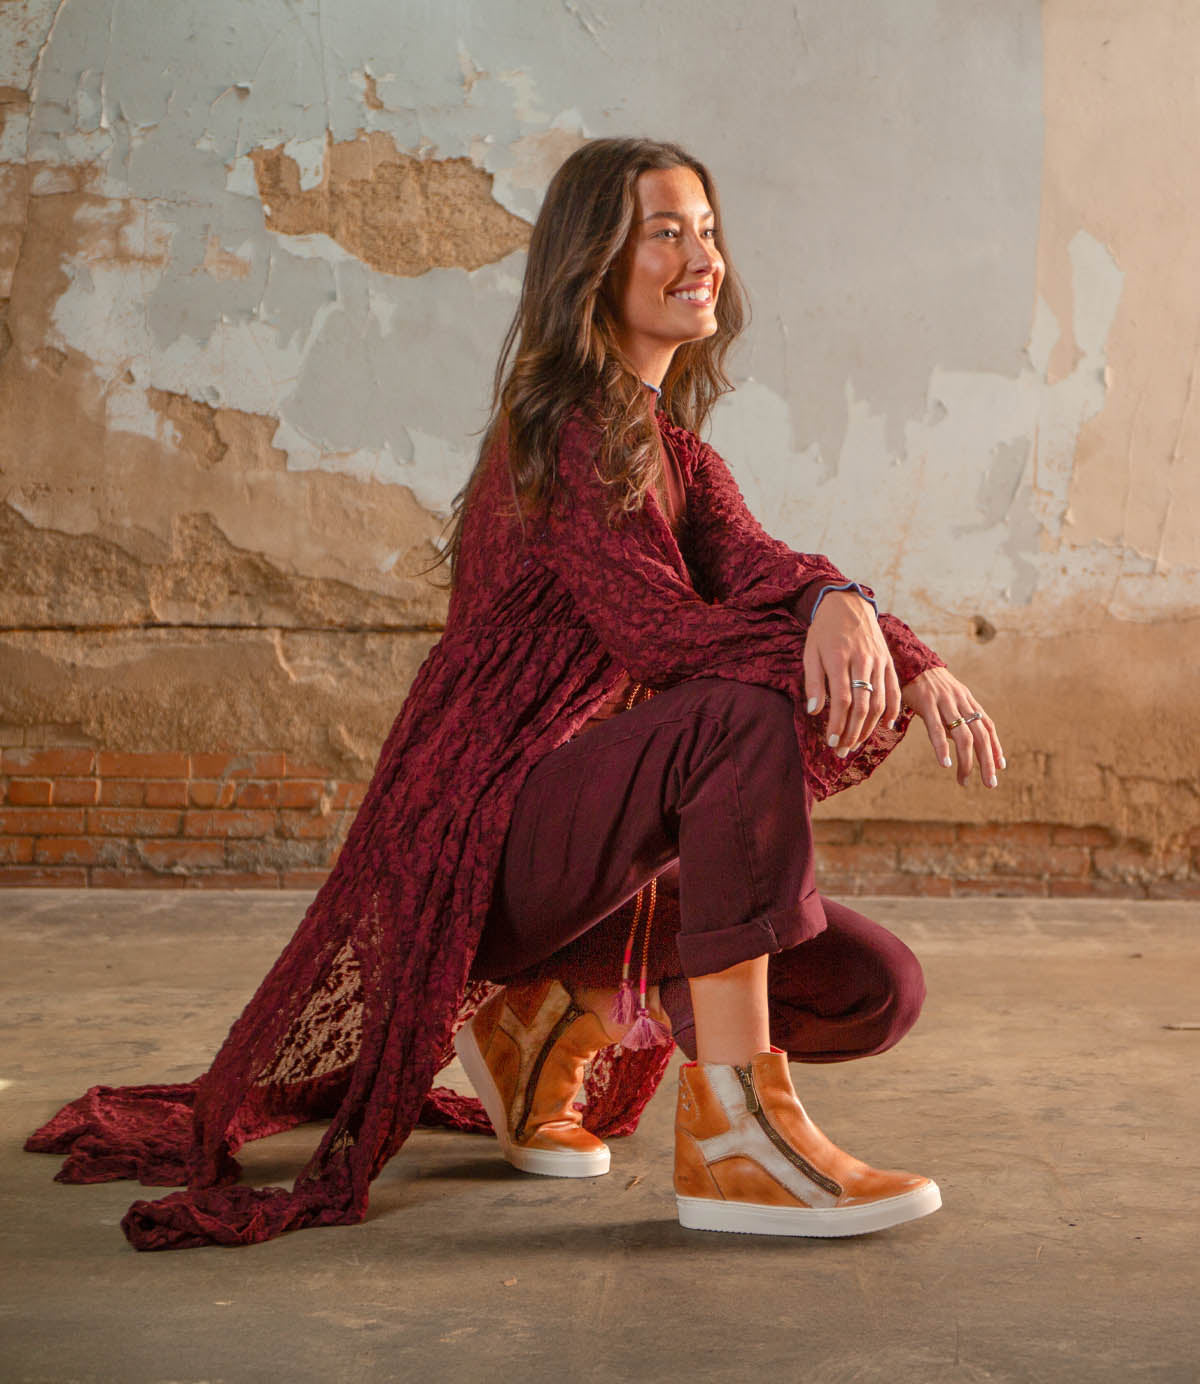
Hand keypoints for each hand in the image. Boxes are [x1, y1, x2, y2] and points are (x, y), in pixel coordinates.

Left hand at [803, 590, 900, 756]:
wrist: (847, 604)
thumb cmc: (823, 631)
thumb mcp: (810, 652)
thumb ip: (814, 682)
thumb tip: (815, 712)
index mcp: (840, 658)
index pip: (842, 699)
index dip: (837, 724)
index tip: (830, 742)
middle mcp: (863, 661)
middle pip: (863, 705)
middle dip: (852, 732)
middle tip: (842, 751)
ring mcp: (879, 662)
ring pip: (880, 701)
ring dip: (869, 727)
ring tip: (856, 743)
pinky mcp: (889, 662)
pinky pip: (894, 690)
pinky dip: (892, 710)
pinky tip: (885, 727)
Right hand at [900, 666, 1005, 787]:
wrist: (910, 660)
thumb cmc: (928, 684)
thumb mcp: (948, 698)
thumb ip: (957, 717)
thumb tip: (962, 743)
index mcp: (968, 701)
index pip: (988, 727)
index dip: (996, 747)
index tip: (1000, 767)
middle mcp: (961, 702)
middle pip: (980, 735)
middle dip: (987, 761)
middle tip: (990, 783)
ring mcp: (945, 703)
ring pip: (963, 735)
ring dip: (967, 761)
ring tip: (965, 781)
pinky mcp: (927, 703)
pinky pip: (937, 729)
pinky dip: (942, 748)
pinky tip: (945, 763)